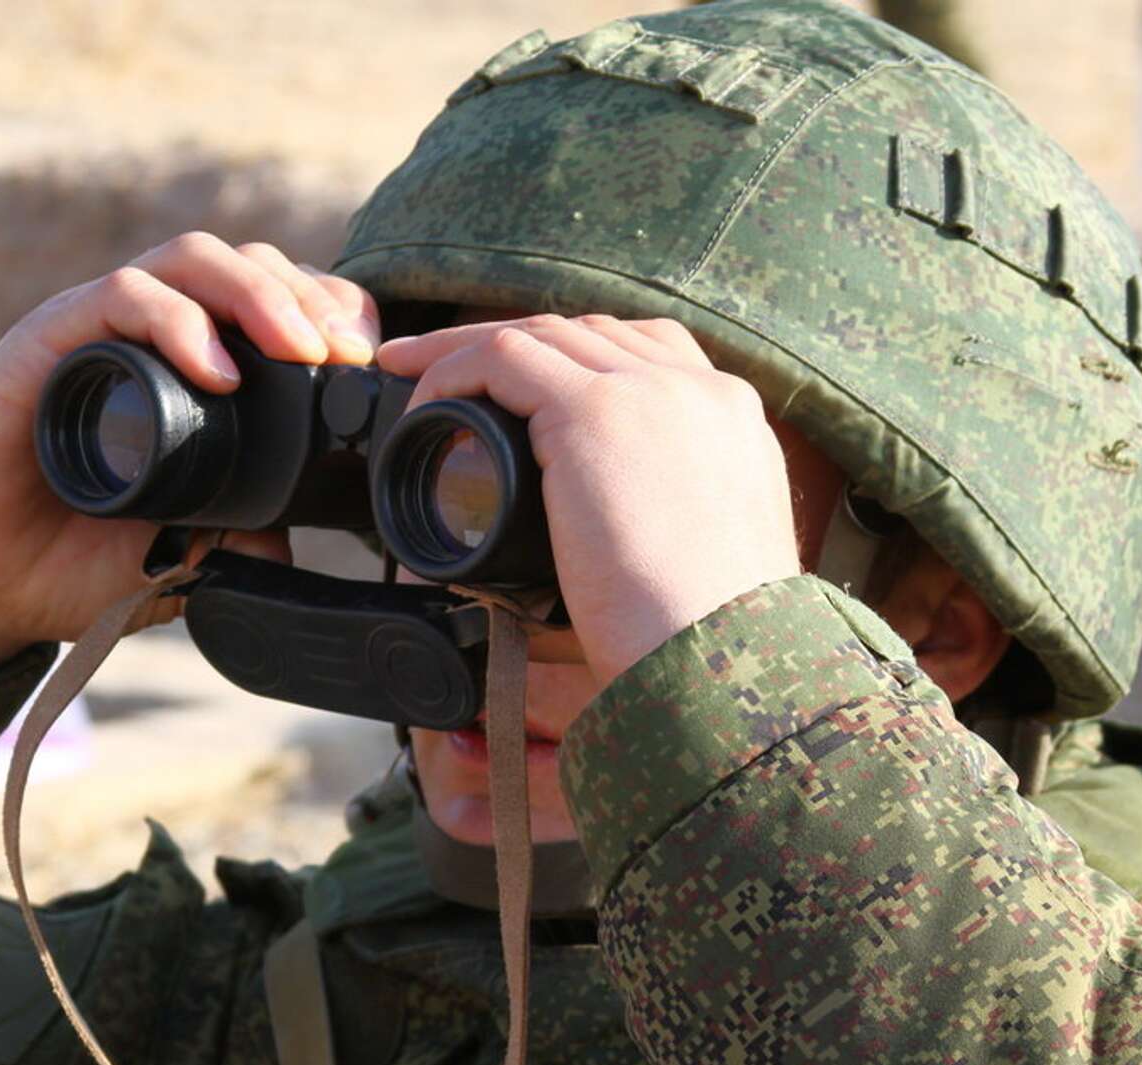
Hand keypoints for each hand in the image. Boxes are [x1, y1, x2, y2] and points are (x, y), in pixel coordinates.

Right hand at [0, 234, 380, 679]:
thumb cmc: (68, 561)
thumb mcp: (182, 559)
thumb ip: (236, 548)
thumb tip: (298, 546)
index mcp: (192, 371)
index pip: (277, 303)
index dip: (332, 315)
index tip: (370, 370)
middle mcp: (150, 336)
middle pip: (247, 263)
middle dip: (311, 297)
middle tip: (348, 358)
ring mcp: (98, 331)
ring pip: (192, 259)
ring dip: (260, 293)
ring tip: (302, 351)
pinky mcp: (47, 344)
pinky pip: (121, 297)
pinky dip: (178, 322)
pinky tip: (218, 372)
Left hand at [378, 315, 800, 681]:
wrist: (723, 654)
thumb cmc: (706, 640)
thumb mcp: (701, 559)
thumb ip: (662, 523)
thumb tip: (589, 549)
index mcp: (730, 419)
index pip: (646, 353)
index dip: (575, 357)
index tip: (523, 384)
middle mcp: (697, 389)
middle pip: (589, 331)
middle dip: (514, 338)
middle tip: (443, 361)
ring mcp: (649, 392)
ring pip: (542, 332)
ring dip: (468, 347)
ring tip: (411, 369)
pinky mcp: (596, 412)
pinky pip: (505, 358)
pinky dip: (454, 373)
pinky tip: (424, 407)